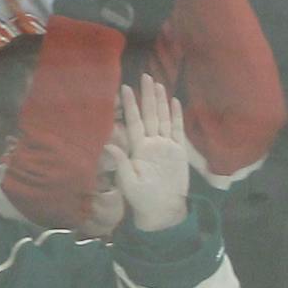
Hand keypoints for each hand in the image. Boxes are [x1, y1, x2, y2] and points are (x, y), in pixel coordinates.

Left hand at [109, 76, 190, 231]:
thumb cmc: (143, 200)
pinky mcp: (178, 152)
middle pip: (150, 115)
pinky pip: (177, 130)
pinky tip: (174, 102)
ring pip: (163, 119)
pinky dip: (176, 116)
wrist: (163, 211)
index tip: (124, 88)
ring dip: (161, 102)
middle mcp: (151, 144)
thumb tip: (108, 145)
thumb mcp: (129, 182)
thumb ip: (121, 163)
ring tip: (158, 84)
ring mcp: (166, 147)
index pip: (134, 122)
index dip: (130, 106)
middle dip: (147, 96)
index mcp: (138, 149)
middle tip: (145, 76)